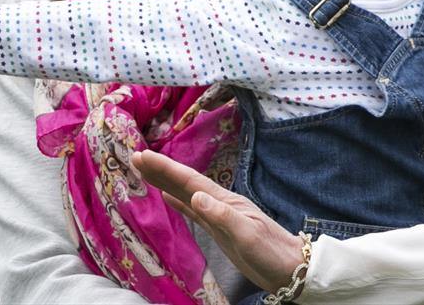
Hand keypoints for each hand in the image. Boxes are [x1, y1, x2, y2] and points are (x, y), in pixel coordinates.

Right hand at [131, 150, 305, 292]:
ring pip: (185, 194)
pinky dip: (178, 202)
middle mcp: (219, 204)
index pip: (189, 181)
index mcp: (224, 201)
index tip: (142, 156)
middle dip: (160, 170)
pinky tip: (169, 198)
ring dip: (165, 182)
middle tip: (135, 157)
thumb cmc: (270, 251)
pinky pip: (192, 211)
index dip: (165, 168)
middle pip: (184, 183)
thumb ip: (221, 215)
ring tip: (145, 172)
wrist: (288, 267)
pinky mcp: (218, 229)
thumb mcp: (246, 234)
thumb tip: (195, 196)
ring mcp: (218, 215)